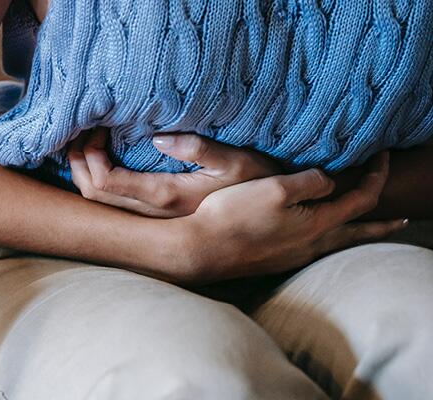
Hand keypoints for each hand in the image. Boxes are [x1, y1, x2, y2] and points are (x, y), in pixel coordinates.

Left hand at [67, 127, 280, 217]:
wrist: (266, 218)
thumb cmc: (256, 184)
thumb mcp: (237, 161)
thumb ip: (200, 149)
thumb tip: (158, 139)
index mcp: (166, 197)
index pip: (106, 182)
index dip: (90, 156)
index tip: (97, 128)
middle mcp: (152, 214)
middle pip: (93, 195)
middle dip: (78, 162)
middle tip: (82, 132)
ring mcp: (152, 218)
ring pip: (99, 203)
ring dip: (85, 173)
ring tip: (87, 143)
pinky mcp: (156, 216)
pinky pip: (113, 204)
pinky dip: (98, 181)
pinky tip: (102, 161)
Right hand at [167, 152, 406, 283]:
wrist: (202, 249)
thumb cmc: (235, 216)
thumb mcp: (276, 188)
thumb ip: (310, 181)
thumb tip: (328, 181)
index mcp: (317, 224)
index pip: (361, 199)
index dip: (377, 176)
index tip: (382, 157)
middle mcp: (311, 245)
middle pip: (358, 233)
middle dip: (382, 224)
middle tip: (403, 220)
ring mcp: (293, 256)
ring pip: (337, 243)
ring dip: (356, 232)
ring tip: (365, 229)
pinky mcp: (276, 260)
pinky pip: (315, 247)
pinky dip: (329, 237)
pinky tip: (317, 235)